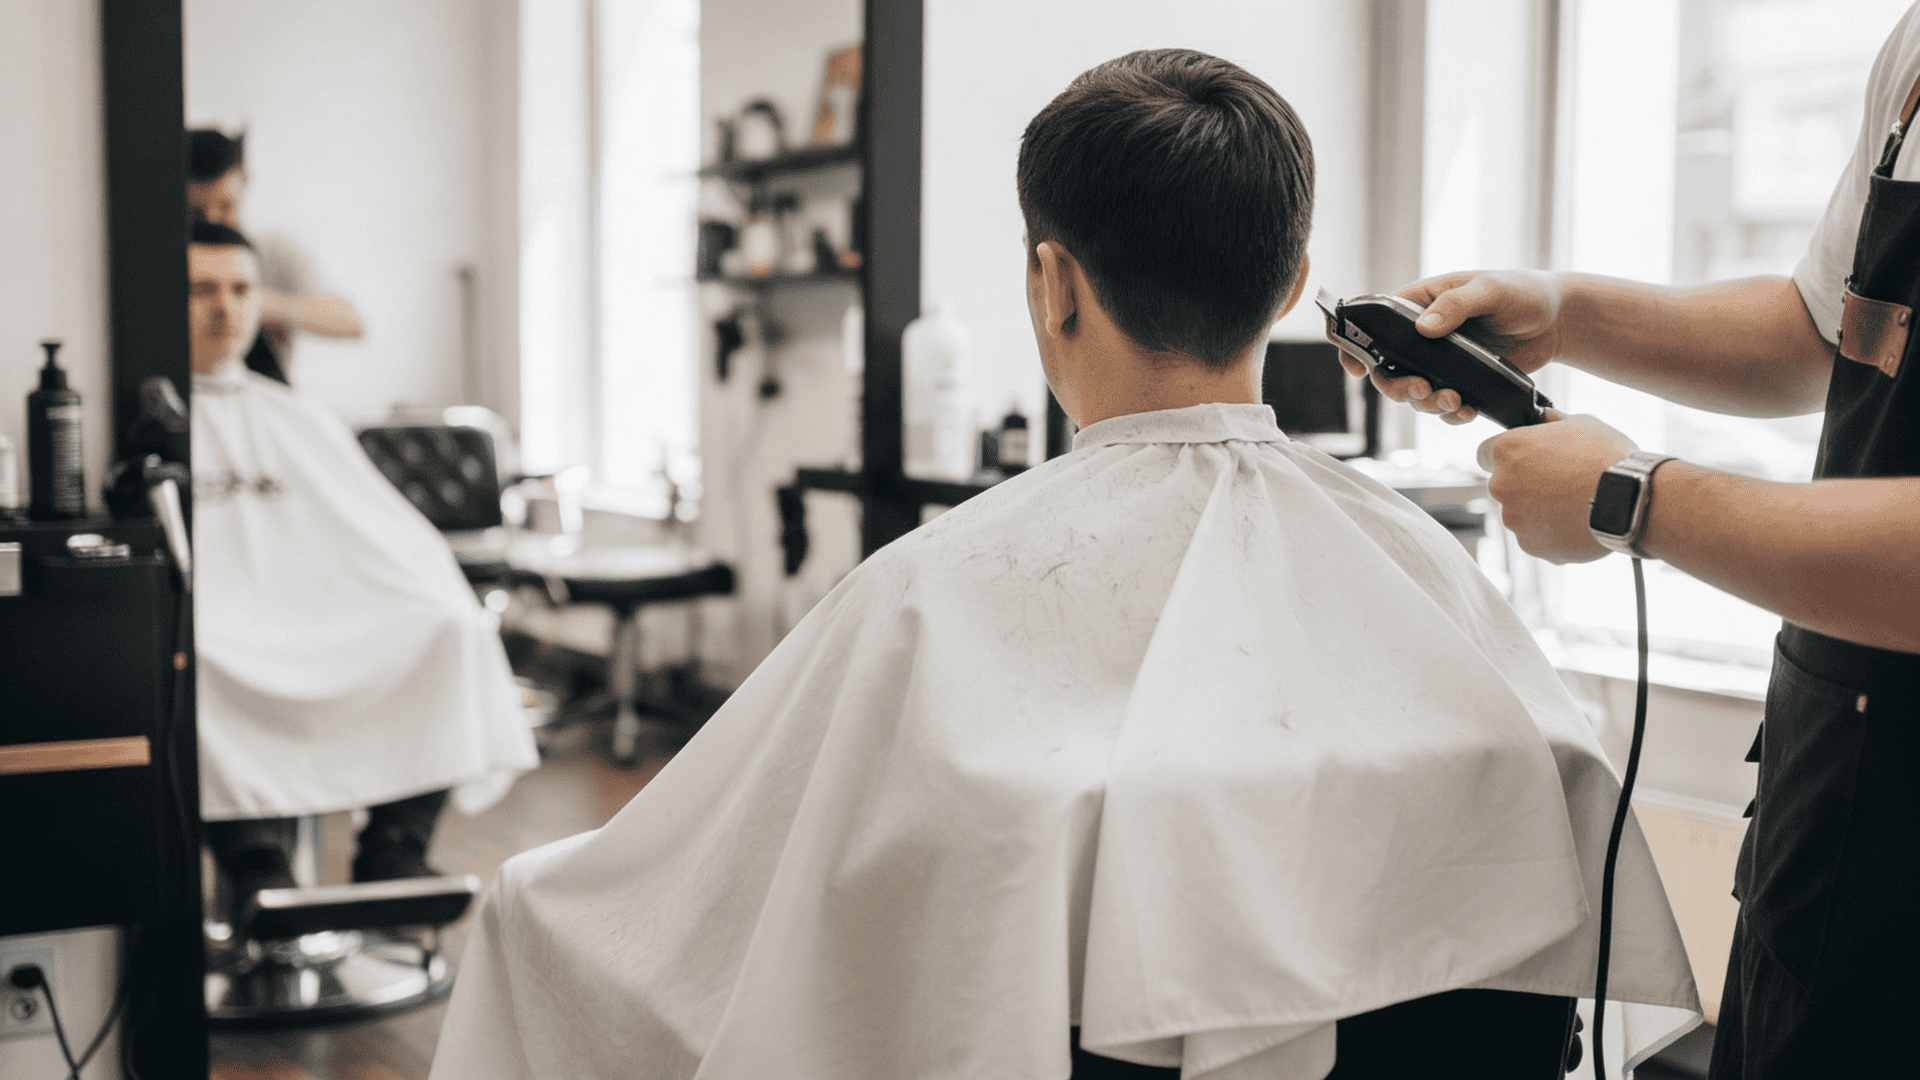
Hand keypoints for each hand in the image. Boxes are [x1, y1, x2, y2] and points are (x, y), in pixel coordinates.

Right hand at [1335, 269, 1565, 424]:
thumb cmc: (1523, 291)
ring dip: (1426, 404)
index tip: (1355, 367)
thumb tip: (1423, 328)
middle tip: (1421, 391)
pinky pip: (1443, 404)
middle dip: (1398, 386)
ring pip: (1414, 391)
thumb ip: (1457, 305)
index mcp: (1422, 303)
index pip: (1375, 322)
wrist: (1558, 321)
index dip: (1358, 345)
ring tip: (1454, 403)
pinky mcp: (1461, 381)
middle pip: (1389, 367)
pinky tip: (1467, 412)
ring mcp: (1441, 360)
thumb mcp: (1491, 289)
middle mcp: (1424, 334)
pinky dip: (1450, 413)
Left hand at [1476, 411, 1636, 563]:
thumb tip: (1545, 417)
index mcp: (1508, 450)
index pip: (1486, 453)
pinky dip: (1551, 533)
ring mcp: (1514, 518)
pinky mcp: (1530, 544)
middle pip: (1505, 485)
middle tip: (1561, 482)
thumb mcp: (1581, 423)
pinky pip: (1536, 537)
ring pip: (1520, 513)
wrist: (1629, 500)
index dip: (1506, 456)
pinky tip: (1577, 522)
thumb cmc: (1606, 456)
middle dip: (1526, 484)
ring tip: (1575, 503)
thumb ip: (1553, 421)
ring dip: (1539, 510)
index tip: (1524, 460)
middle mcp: (1501, 484)